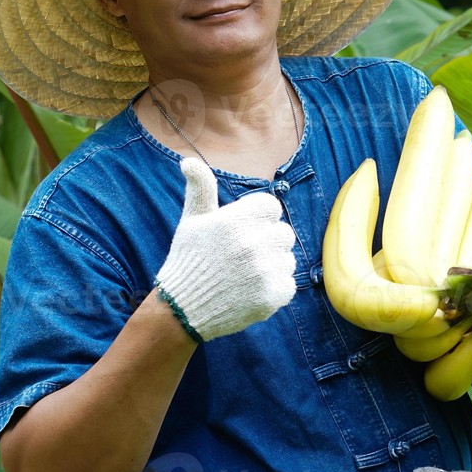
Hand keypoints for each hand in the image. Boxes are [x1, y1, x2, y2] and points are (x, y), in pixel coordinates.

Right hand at [154, 158, 296, 341]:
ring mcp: (264, 271)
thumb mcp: (192, 221)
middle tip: (243, 255)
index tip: (242, 231)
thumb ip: (200, 189)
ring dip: (272, 266)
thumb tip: (188, 160)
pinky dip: (274, 289)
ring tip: (244, 275)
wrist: (182, 310)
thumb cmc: (188, 259)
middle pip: (284, 232)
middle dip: (267, 241)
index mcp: (235, 221)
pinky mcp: (272, 296)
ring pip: (287, 259)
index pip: (272, 207)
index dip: (258, 218)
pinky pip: (288, 283)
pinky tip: (250, 291)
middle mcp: (252, 244)